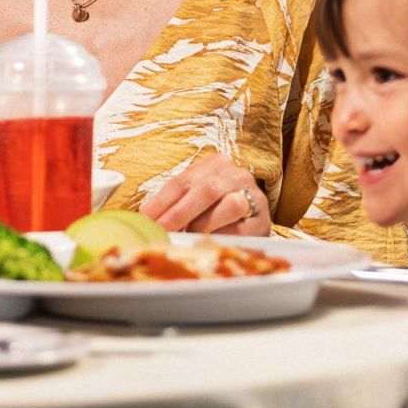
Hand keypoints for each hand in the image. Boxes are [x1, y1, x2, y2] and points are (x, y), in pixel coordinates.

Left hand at [143, 153, 271, 236]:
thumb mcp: (193, 200)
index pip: (182, 181)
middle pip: (206, 190)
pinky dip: (222, 236)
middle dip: (180, 213)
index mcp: (214, 165)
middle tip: (163, 230)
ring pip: (230, 205)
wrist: (252, 221)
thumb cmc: (214, 210)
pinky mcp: (263, 220)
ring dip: (204, 224)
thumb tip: (145, 223)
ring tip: (188, 236)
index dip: (161, 202)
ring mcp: (253, 196)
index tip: (145, 220)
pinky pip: (242, 228)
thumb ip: (173, 206)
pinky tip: (209, 242)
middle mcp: (236, 175)